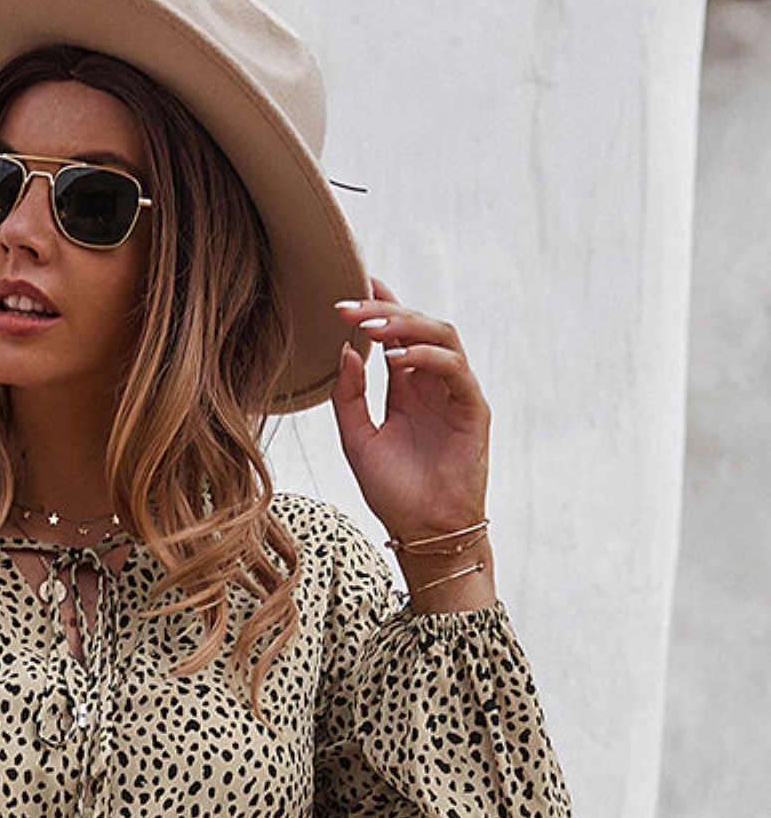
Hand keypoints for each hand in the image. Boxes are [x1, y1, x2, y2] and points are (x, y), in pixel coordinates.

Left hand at [330, 277, 489, 545]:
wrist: (423, 532)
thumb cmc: (393, 492)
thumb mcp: (357, 440)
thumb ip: (348, 397)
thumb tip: (345, 350)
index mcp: (406, 388)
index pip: (396, 334)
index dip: (380, 306)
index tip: (354, 285)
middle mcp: (432, 384)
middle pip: (417, 327)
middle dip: (384, 311)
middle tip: (350, 307)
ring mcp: (455, 393)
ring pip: (441, 337)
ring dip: (407, 326)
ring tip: (373, 326)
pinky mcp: (473, 408)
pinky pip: (456, 369)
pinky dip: (428, 357)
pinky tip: (400, 357)